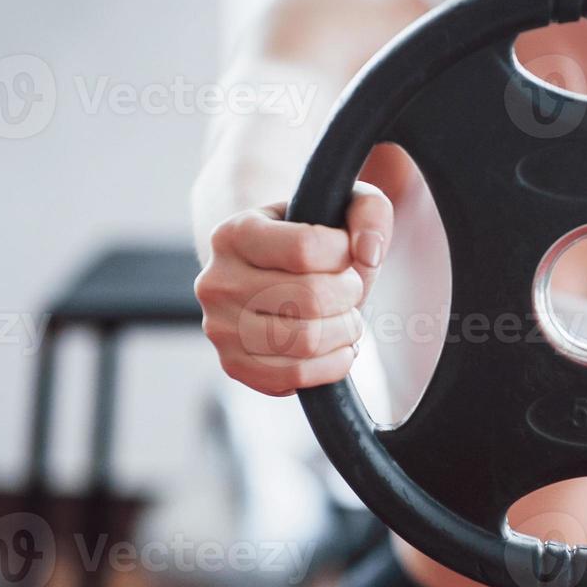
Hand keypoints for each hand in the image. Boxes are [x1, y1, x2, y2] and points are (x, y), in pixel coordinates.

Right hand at [195, 181, 392, 395]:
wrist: (265, 273)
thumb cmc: (310, 242)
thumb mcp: (340, 209)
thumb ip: (369, 212)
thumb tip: (368, 253)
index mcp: (235, 233)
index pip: (307, 247)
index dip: (344, 253)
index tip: (345, 253)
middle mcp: (217, 281)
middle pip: (311, 298)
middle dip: (349, 295)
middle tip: (349, 290)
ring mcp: (220, 328)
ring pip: (306, 342)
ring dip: (345, 331)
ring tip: (344, 317)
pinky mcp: (234, 365)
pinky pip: (297, 377)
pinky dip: (332, 364)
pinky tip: (335, 345)